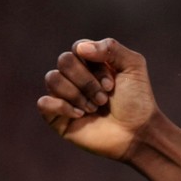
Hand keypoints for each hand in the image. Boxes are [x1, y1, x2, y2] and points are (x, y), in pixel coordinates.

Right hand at [38, 38, 159, 160]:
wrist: (136, 133)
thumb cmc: (137, 100)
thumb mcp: (133, 66)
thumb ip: (111, 48)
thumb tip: (80, 48)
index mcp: (91, 61)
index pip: (78, 48)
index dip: (95, 65)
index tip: (112, 83)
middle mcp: (75, 76)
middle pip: (64, 61)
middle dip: (87, 81)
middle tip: (104, 98)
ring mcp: (64, 95)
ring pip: (52, 79)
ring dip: (77, 94)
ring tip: (94, 108)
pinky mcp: (57, 116)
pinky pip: (43, 102)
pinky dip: (62, 106)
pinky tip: (81, 115)